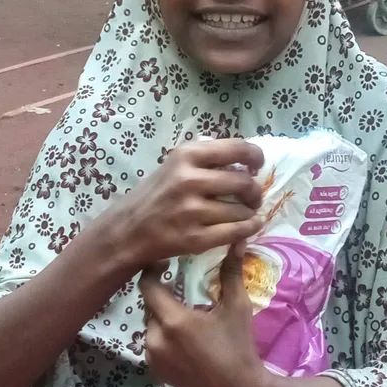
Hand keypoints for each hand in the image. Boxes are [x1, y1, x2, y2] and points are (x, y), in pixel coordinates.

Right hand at [96, 139, 264, 273]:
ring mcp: (192, 211)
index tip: (258, 165)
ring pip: (242, 210)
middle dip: (254, 191)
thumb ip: (207, 160)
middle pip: (243, 182)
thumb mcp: (175, 165)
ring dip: (250, 212)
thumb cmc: (156, 195)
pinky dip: (250, 228)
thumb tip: (247, 161)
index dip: (255, 156)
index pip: (236, 148)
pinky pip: (236, 232)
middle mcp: (189, 180)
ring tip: (246, 212)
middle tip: (253, 196)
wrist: (128, 230)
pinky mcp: (195, 238)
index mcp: (186, 156)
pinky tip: (251, 225)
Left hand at [142, 242, 269, 386]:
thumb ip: (231, 272)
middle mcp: (156, 338)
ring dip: (162, 314)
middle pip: (149, 305)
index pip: (147, 286)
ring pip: (150, 324)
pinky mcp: (155, 370)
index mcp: (174, 321)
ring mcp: (153, 357)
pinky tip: (182, 335)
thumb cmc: (239, 345)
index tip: (165, 263)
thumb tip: (237, 241)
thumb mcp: (237, 306)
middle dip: (161, 293)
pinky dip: (162, 335)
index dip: (153, 271)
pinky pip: (152, 343)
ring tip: (183, 310)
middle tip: (178, 285)